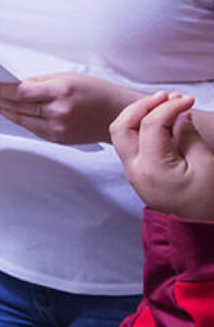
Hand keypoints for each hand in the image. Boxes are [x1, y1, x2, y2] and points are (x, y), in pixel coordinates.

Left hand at [0, 72, 133, 143]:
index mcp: (60, 92)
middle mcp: (58, 112)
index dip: (0, 90)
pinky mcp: (58, 139)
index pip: (20, 92)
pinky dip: (19, 121)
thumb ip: (40, 82)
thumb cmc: (95, 91)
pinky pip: (32, 129)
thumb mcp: (68, 77)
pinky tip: (11, 114)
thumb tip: (15, 86)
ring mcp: (58, 128)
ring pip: (21, 120)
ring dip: (4, 111)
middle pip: (17, 107)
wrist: (118, 114)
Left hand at [110, 91, 213, 220]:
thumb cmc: (204, 201)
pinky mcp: (136, 172)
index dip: (170, 107)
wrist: (194, 229)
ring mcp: (132, 171)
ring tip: (164, 103)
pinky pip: (129, 143)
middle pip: (122, 126)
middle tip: (167, 96)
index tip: (189, 100)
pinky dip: (140, 126)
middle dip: (142, 106)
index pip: (151, 125)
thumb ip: (189, 136)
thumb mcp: (206, 166)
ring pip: (120, 133)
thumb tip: (180, 114)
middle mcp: (134, 168)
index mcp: (152, 168)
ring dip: (138, 114)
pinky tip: (160, 121)